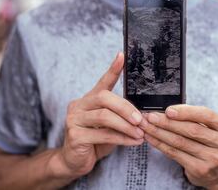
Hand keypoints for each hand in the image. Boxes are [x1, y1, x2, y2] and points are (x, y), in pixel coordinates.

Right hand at [52, 53, 143, 178]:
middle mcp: (79, 105)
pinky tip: (133, 142)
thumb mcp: (110, 126)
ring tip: (140, 133)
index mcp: (89, 99)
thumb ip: (120, 117)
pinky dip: (122, 138)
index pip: (103, 81)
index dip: (113, 69)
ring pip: (104, 116)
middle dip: (126, 108)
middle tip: (141, 120)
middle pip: (105, 98)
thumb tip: (143, 115)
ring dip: (126, 125)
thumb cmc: (95, 140)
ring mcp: (74, 119)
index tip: (122, 56)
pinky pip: (103, 134)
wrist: (75, 161)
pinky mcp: (74, 135)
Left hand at [140, 105, 217, 188]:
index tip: (168, 110)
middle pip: (192, 129)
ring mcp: (214, 159)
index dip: (186, 112)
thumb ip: (195, 118)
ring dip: (160, 133)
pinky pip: (175, 154)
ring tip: (146, 126)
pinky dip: (160, 145)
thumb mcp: (211, 128)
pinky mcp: (200, 169)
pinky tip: (151, 138)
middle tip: (150, 116)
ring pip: (180, 142)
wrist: (217, 172)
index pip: (206, 115)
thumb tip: (168, 110)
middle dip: (167, 122)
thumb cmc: (210, 143)